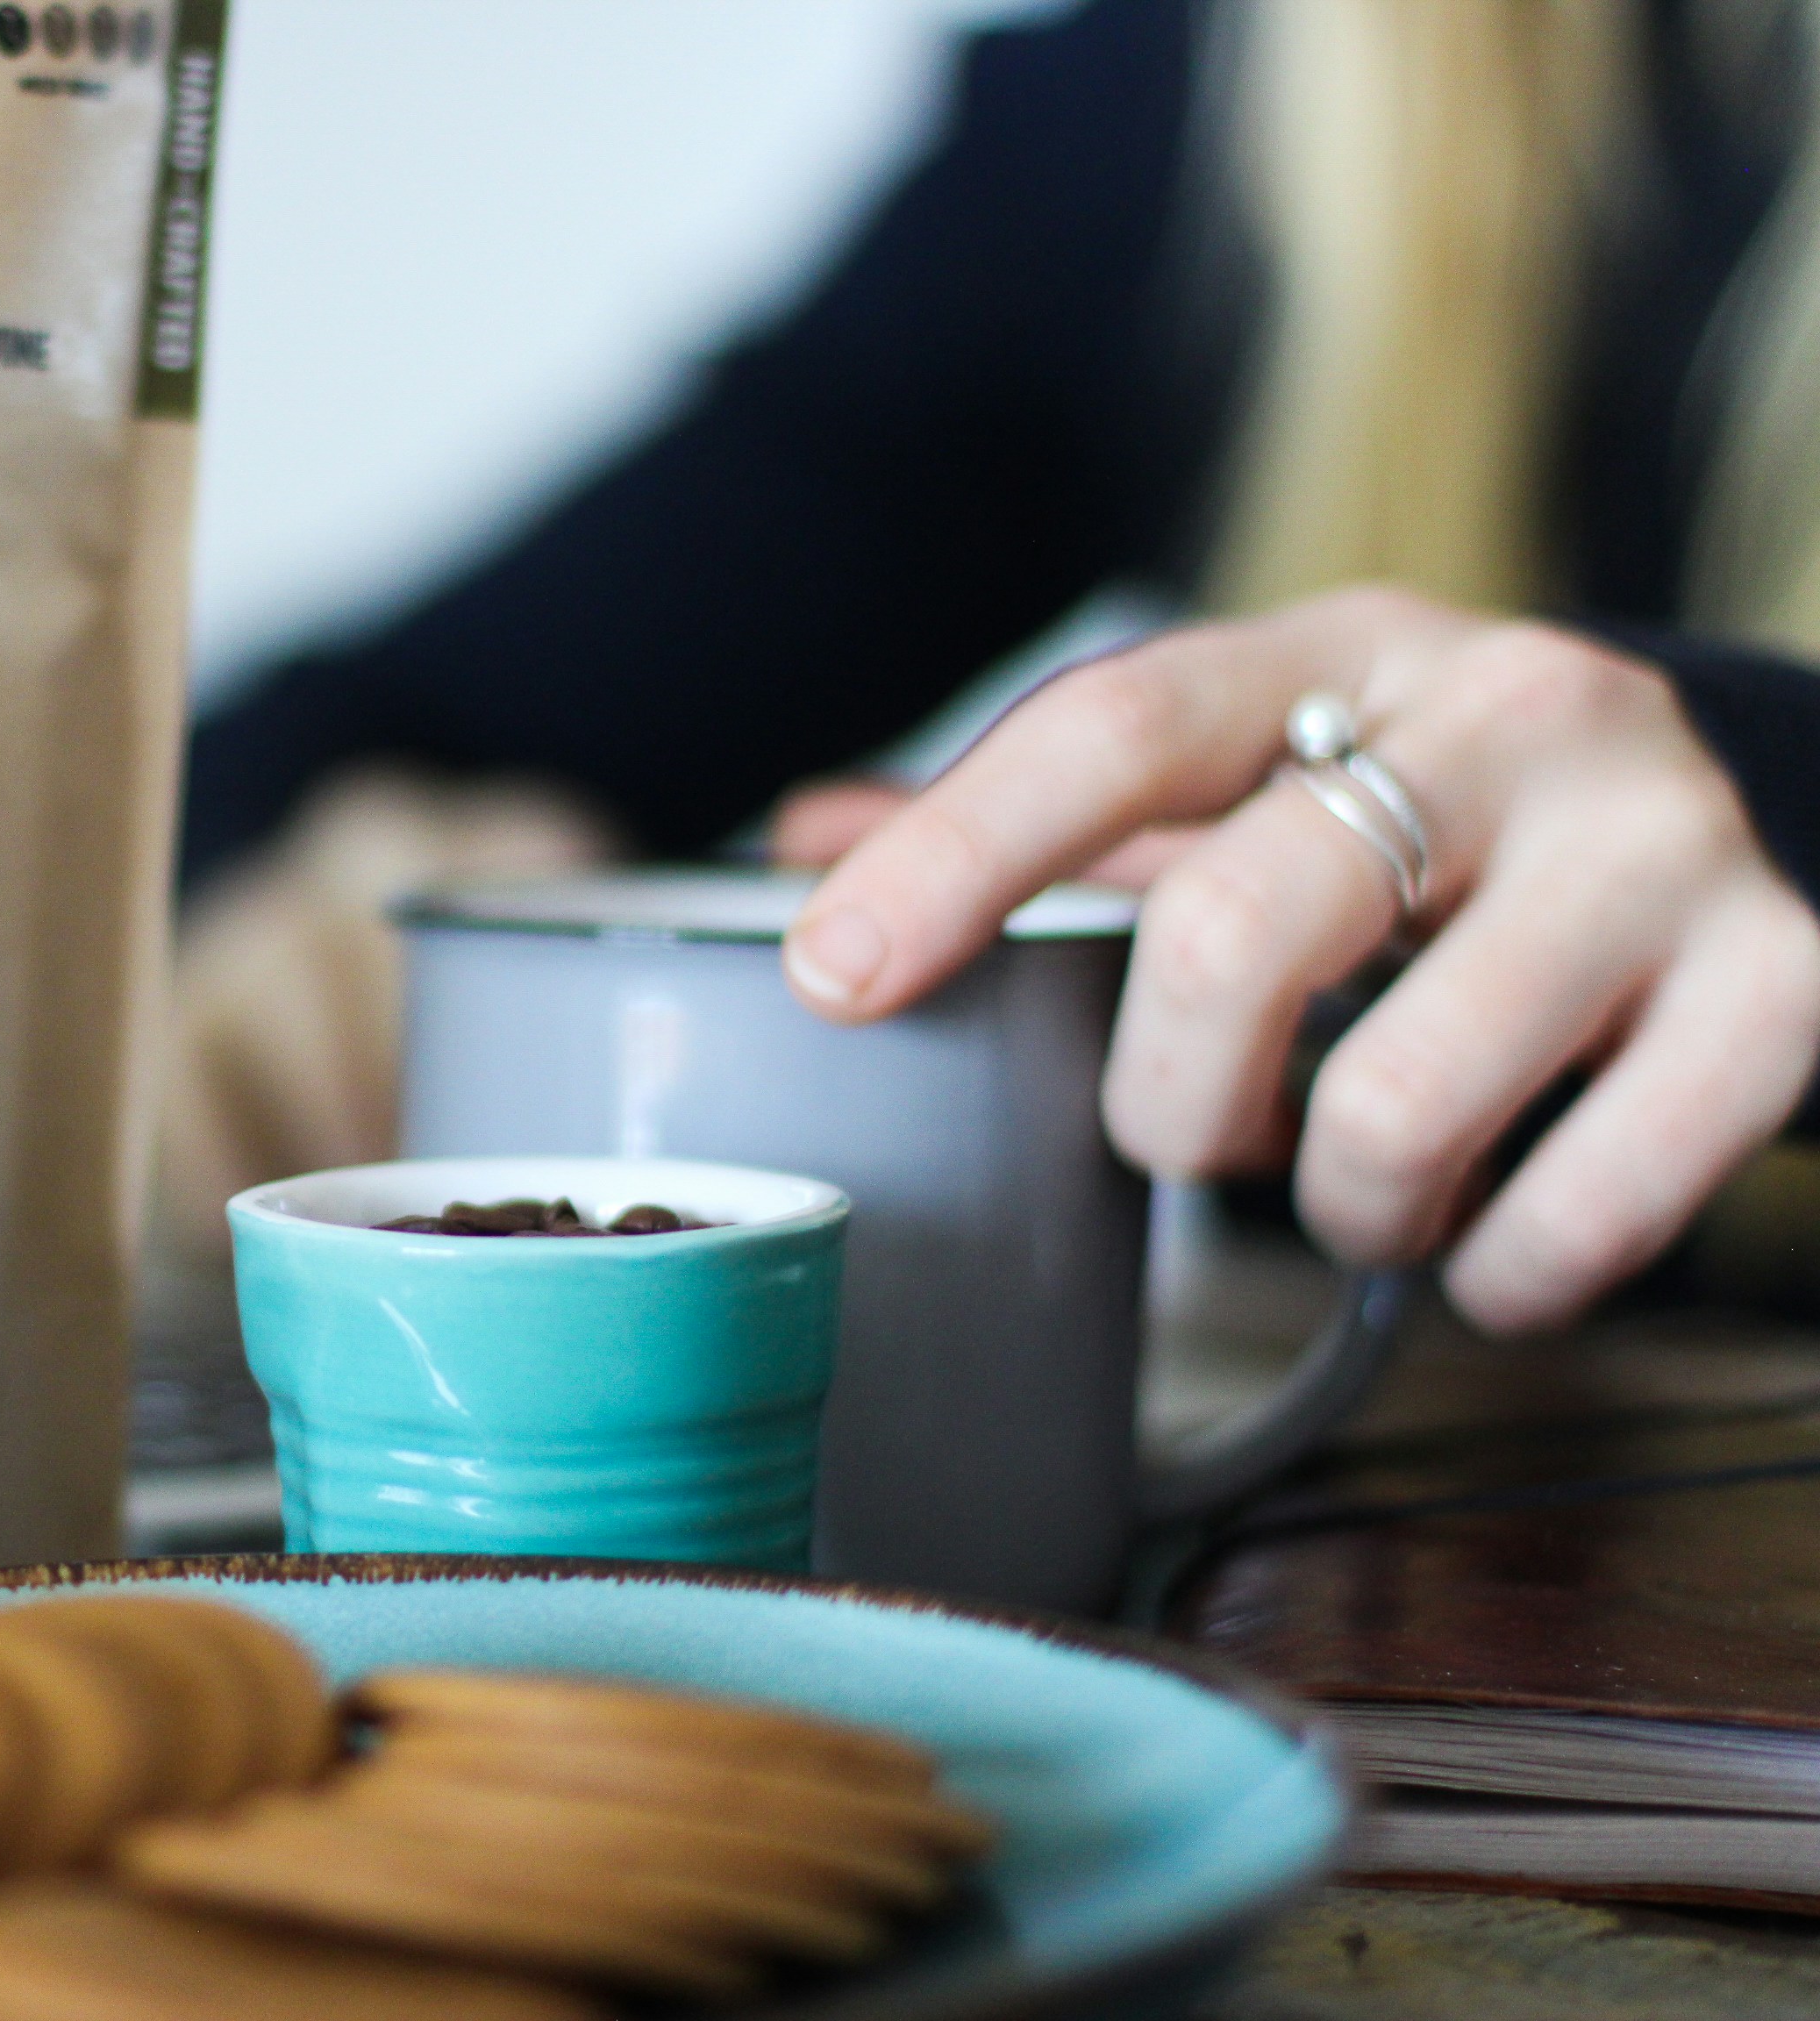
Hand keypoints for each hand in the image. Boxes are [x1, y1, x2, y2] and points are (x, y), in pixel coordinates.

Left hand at [780, 587, 1819, 1331]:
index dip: (957, 856)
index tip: (834, 975)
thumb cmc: (1464, 812)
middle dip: (1167, 1102)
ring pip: (1392, 1104)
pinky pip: (1584, 1208)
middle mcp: (1509, 718)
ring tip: (1369, 1184)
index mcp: (1345, 656)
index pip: (1116, 727)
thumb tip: (807, 836)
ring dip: (1340, 1206)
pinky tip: (1499, 1239)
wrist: (1791, 805)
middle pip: (1231, 931)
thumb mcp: (1279, 762)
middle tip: (1198, 1139)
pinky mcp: (1788, 991)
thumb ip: (1057, 811)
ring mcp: (1658, 850)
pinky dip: (1503, 1272)